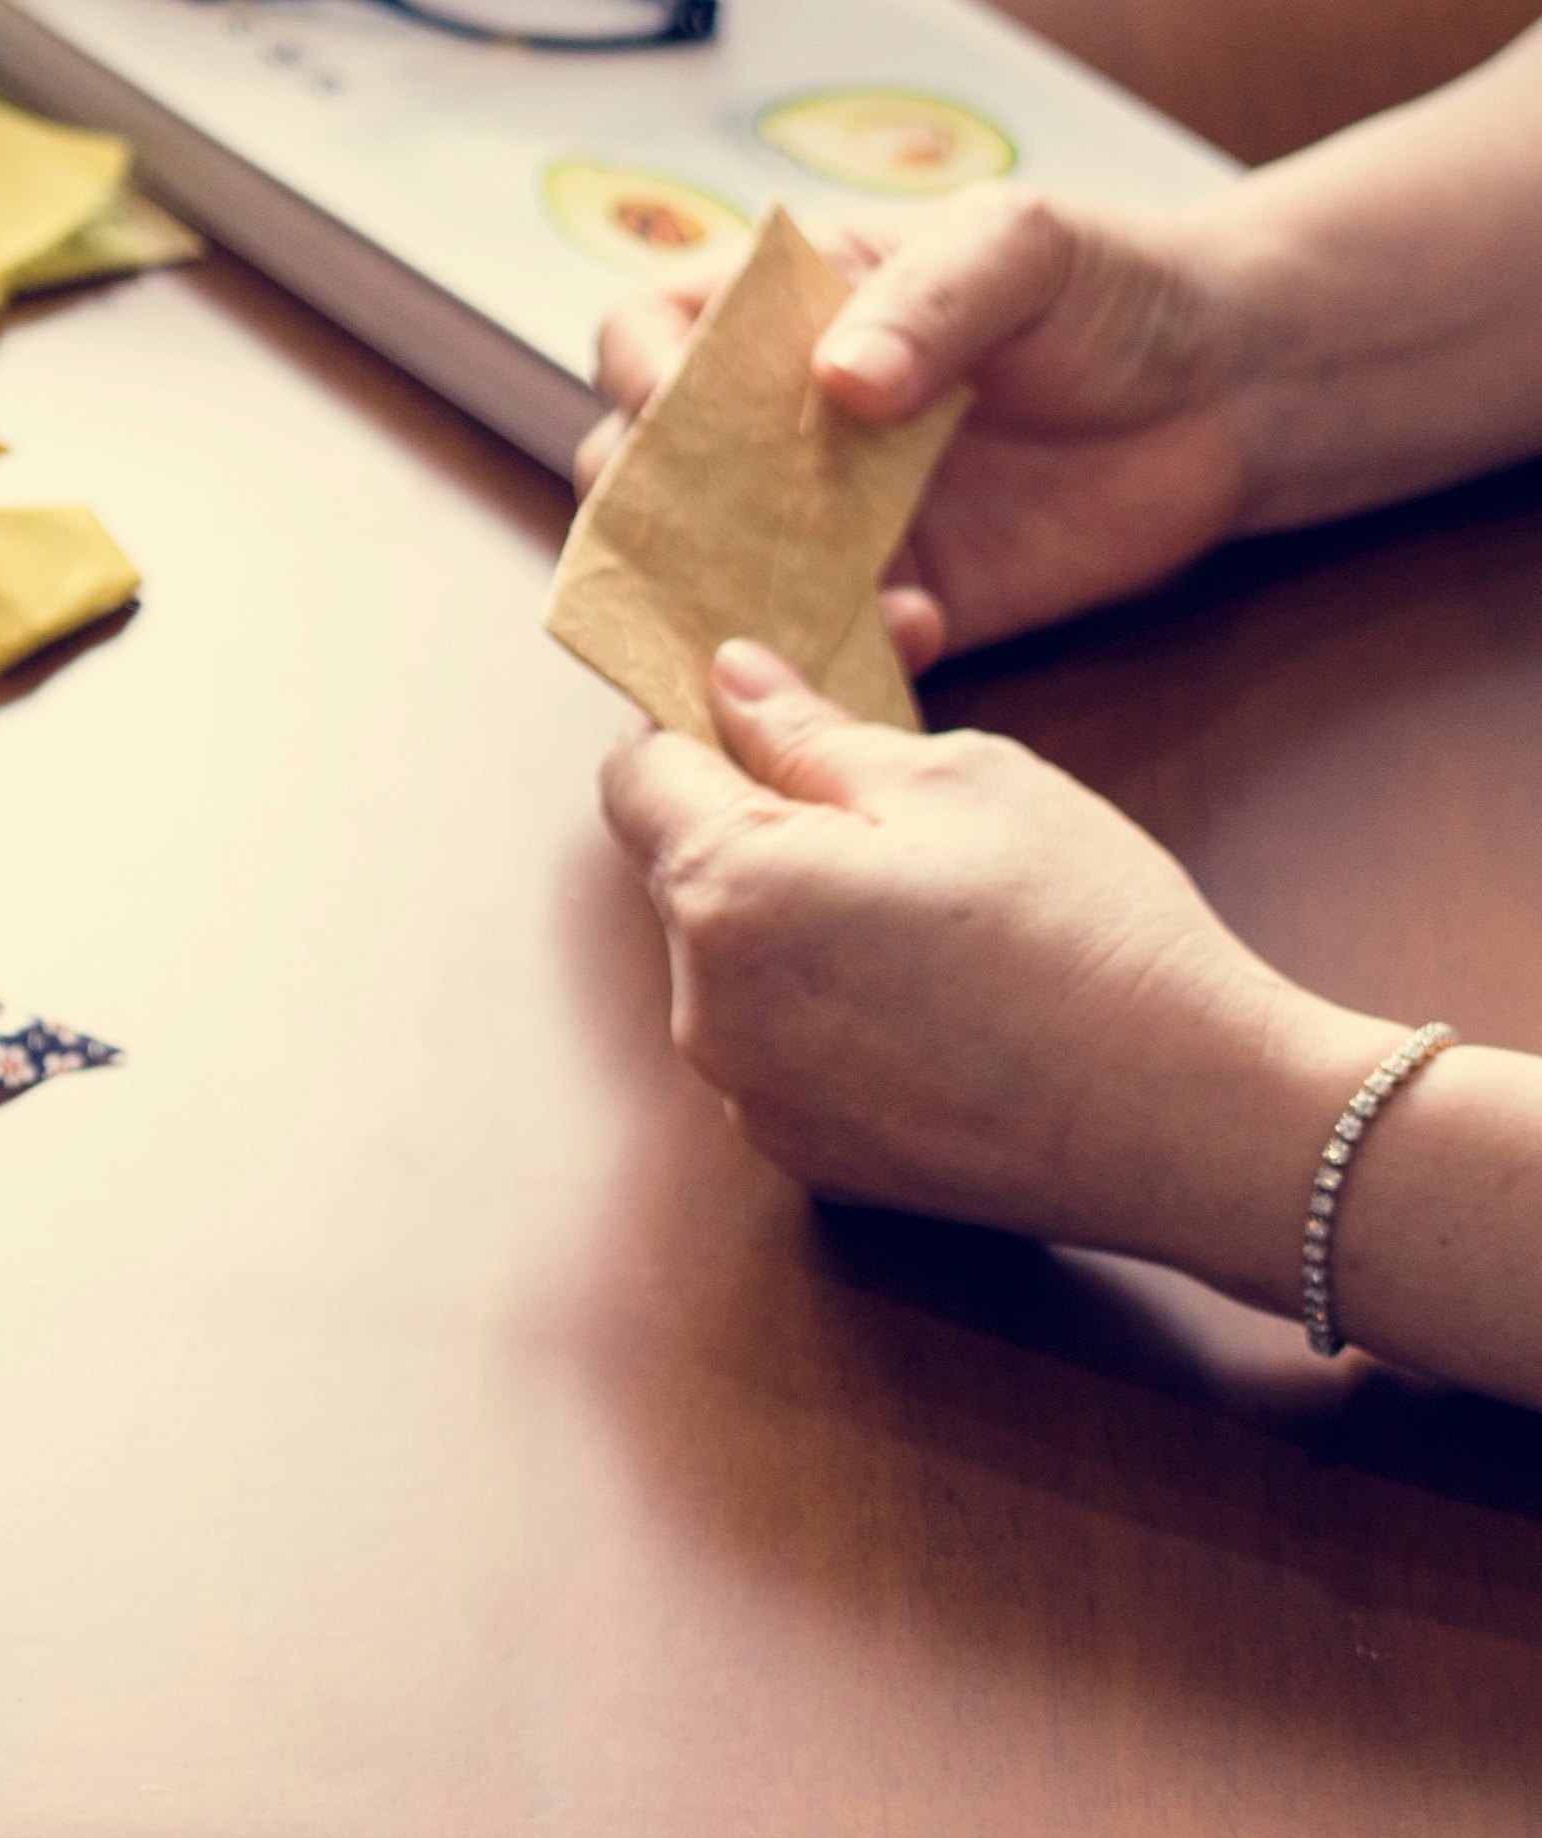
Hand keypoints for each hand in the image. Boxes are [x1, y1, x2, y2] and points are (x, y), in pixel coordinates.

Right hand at [582, 190, 1262, 668]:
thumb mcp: (1021, 246)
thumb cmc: (1112, 285)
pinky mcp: (896, 599)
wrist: (1235, 388)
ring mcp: (827, 519)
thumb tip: (842, 379)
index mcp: (778, 310)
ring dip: (737, 603)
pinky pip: (827, 646)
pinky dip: (842, 655)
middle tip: (718, 539)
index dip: (638, 375)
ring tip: (807, 609)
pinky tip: (919, 628)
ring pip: (715, 577)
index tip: (669, 406)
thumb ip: (928, 301)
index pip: (647, 336)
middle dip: (660, 517)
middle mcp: (778, 421)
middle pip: (646, 474)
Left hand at [596, 638, 1363, 1299]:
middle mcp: (705, 1006)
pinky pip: (782, 1046)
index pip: (637, 778)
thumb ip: (812, 733)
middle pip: (684, 873)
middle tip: (890, 801)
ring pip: (735, 963)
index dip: (689, 726)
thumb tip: (727, 682)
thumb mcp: (958, 782)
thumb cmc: (1090, 929)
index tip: (762, 709)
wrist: (1200, 1123)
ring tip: (935, 908)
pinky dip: (832, 1006)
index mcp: (727, 892)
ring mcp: (749, 1095)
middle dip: (759, 819)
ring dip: (796, 917)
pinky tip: (942, 998)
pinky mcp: (805, 1155)